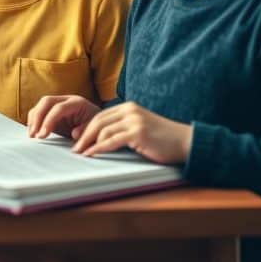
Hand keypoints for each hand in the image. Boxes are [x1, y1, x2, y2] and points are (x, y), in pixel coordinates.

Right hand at [27, 95, 100, 138]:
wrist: (98, 125)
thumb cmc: (97, 128)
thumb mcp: (95, 130)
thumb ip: (86, 131)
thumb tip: (74, 133)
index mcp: (77, 103)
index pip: (58, 108)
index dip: (49, 121)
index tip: (42, 135)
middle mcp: (66, 100)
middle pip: (46, 101)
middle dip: (37, 117)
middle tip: (33, 134)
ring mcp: (58, 103)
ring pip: (40, 106)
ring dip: (33, 120)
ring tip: (32, 136)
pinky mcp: (52, 111)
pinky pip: (39, 112)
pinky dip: (34, 121)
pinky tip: (34, 133)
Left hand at [72, 102, 191, 163]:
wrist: (186, 142)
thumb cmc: (162, 139)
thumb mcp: (138, 128)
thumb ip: (121, 128)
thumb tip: (99, 139)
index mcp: (128, 107)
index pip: (100, 116)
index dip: (86, 128)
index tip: (76, 140)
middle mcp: (130, 110)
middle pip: (98, 121)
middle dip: (83, 135)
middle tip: (74, 149)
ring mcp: (134, 120)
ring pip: (103, 130)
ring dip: (89, 143)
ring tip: (81, 153)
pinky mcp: (138, 132)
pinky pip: (112, 140)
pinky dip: (99, 148)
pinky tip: (92, 154)